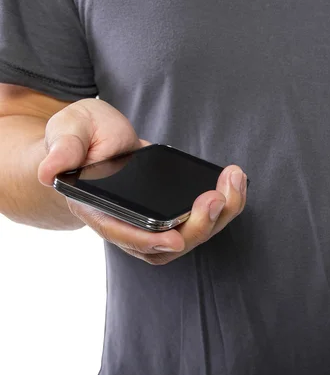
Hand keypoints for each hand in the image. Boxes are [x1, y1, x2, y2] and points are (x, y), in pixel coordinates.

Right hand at [38, 99, 246, 264]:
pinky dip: (224, 205)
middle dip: (198, 225)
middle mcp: (129, 222)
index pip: (124, 235)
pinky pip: (202, 218)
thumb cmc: (81, 138)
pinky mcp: (173, 209)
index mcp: (100, 209)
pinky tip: (234, 181)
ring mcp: (154, 219)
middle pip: (168, 244)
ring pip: (191, 235)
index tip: (175, 238)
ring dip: (220, 215)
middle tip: (215, 195)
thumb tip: (51, 170)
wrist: (97, 141)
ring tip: (233, 181)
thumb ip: (63, 148)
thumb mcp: (69, 130)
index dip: (150, 241)